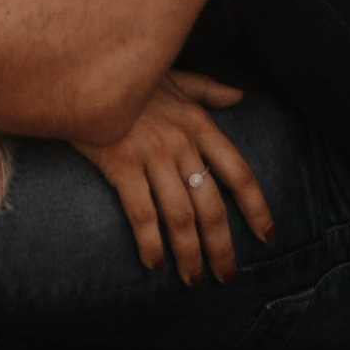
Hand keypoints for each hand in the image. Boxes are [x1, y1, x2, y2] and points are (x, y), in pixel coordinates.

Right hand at [72, 72, 276, 284]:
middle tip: (226, 277)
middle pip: (212, 206)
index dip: (257, 208)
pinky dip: (151, 243)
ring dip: (189, 254)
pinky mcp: (120, 164)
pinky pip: (142, 213)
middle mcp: (181, 142)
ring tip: (193, 279)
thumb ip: (207, 90)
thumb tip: (239, 96)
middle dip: (222, 247)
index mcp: (199, 124)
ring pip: (181, 216)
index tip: (268, 236)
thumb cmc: (128, 77)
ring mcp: (152, 154)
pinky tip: (154, 264)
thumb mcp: (174, 77)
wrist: (81, 69)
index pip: (238, 173)